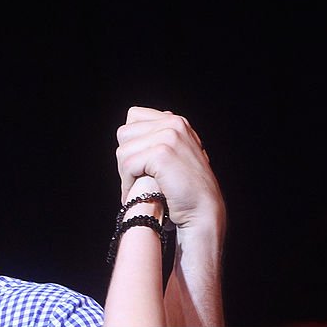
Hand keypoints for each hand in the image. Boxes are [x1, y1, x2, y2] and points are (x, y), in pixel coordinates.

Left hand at [115, 106, 224, 234]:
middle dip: (126, 157)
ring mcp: (169, 137)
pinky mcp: (162, 154)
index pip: (134, 116)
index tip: (139, 162)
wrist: (203, 210)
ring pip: (123, 150)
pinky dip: (127, 183)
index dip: (131, 141)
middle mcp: (174, 124)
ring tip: (137, 188)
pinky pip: (127, 165)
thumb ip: (159, 138)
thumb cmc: (185, 189)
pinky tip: (137, 194)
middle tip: (136, 178)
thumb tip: (131, 127)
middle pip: (124, 133)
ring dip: (125, 174)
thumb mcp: (176, 155)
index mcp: (176, 122)